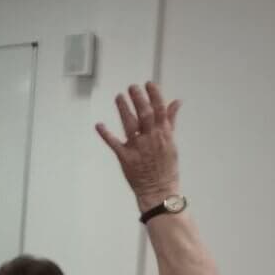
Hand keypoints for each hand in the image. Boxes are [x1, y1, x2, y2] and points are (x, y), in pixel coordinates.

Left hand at [96, 83, 182, 208]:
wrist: (159, 190)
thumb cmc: (166, 168)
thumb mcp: (172, 142)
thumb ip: (170, 121)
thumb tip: (175, 102)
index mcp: (163, 134)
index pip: (160, 109)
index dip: (154, 95)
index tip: (149, 84)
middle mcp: (151, 138)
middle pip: (144, 113)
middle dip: (138, 98)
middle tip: (132, 87)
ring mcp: (137, 147)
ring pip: (130, 124)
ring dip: (124, 109)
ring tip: (119, 97)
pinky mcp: (125, 157)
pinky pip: (114, 143)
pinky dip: (106, 134)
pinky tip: (99, 125)